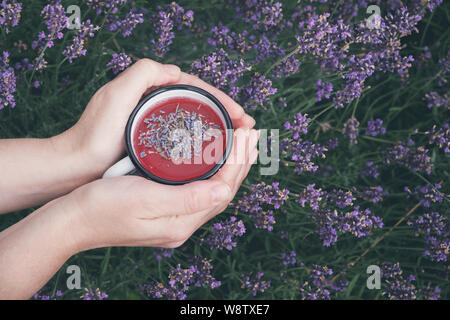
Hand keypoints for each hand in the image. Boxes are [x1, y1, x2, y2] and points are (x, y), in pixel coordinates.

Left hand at [63, 58, 255, 177]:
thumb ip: (143, 73)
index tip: (240, 115)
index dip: (221, 99)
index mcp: (151, 89)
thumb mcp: (116, 95)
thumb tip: (177, 71)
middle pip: (200, 103)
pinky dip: (204, 141)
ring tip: (239, 137)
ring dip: (219, 127)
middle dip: (226, 112)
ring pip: (196, 120)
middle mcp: (156, 104)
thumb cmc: (94, 133)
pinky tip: (216, 150)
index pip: (195, 88)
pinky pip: (187, 137)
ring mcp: (157, 123)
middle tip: (247, 127)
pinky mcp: (155, 142)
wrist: (78, 164)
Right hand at [65, 128, 258, 250]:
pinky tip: (212, 157)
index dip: (238, 161)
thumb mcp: (146, 200)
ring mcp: (174, 218)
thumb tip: (225, 190)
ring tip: (240, 142)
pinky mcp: (165, 210)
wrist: (73, 220)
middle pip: (222, 190)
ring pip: (213, 189)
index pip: (222, 189)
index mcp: (181, 223)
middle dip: (240, 161)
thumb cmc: (103, 207)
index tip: (246, 133)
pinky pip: (199, 189)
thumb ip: (188, 199)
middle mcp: (183, 224)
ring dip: (229, 165)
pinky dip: (211, 170)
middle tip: (251, 132)